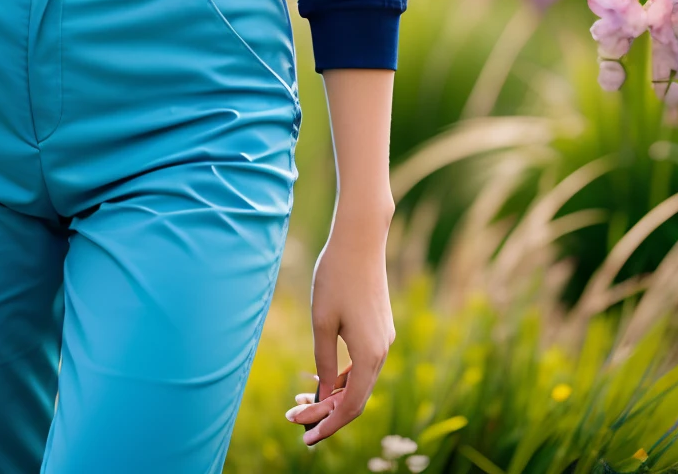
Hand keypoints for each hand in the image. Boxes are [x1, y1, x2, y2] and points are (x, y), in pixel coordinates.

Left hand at [285, 217, 394, 445]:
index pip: (350, 407)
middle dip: (326, 413)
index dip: (327, 425)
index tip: (305, 438)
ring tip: (302, 402)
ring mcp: (383, 339)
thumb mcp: (322, 322)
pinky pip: (363, 364)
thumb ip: (324, 362)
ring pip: (360, 382)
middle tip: (294, 419)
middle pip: (356, 398)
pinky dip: (343, 377)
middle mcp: (382, 351)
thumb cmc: (336, 276)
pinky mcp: (379, 327)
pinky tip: (322, 379)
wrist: (360, 239)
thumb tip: (324, 396)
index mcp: (370, 354)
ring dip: (333, 395)